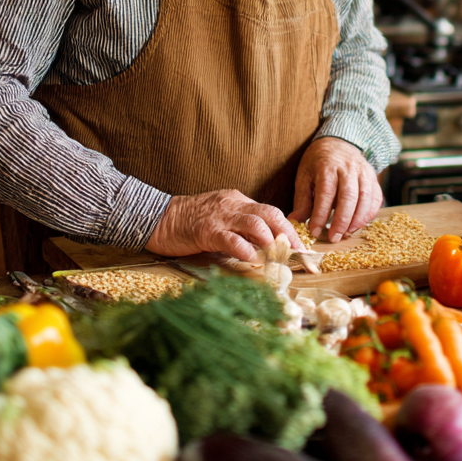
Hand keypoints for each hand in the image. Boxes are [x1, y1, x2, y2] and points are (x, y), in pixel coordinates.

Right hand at [145, 189, 304, 261]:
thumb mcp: (221, 219)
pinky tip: (252, 259)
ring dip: (271, 240)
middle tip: (299, 254)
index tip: (302, 249)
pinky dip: (244, 248)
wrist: (159, 217)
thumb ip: (241, 228)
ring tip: (279, 255)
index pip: (271, 212)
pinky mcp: (206, 230)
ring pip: (254, 222)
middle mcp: (233, 205)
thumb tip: (266, 247)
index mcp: (239, 201)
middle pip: (270, 214)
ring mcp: (220, 216)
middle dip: (288, 234)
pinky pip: (230, 238)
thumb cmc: (190, 222)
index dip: (289, 230)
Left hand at [290, 137, 382, 243]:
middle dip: (341, 220)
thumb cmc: (318, 163)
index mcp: (327, 166)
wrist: (338, 142)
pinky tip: (358, 224)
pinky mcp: (373, 177)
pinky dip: (368, 214)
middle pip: (348, 196)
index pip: (326, 192)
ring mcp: (364, 171)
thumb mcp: (304, 176)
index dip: (321, 214)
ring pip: (365, 197)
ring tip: (346, 233)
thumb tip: (294, 221)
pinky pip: (375, 198)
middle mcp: (348, 167)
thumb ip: (302, 199)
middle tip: (334, 238)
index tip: (315, 230)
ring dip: (357, 219)